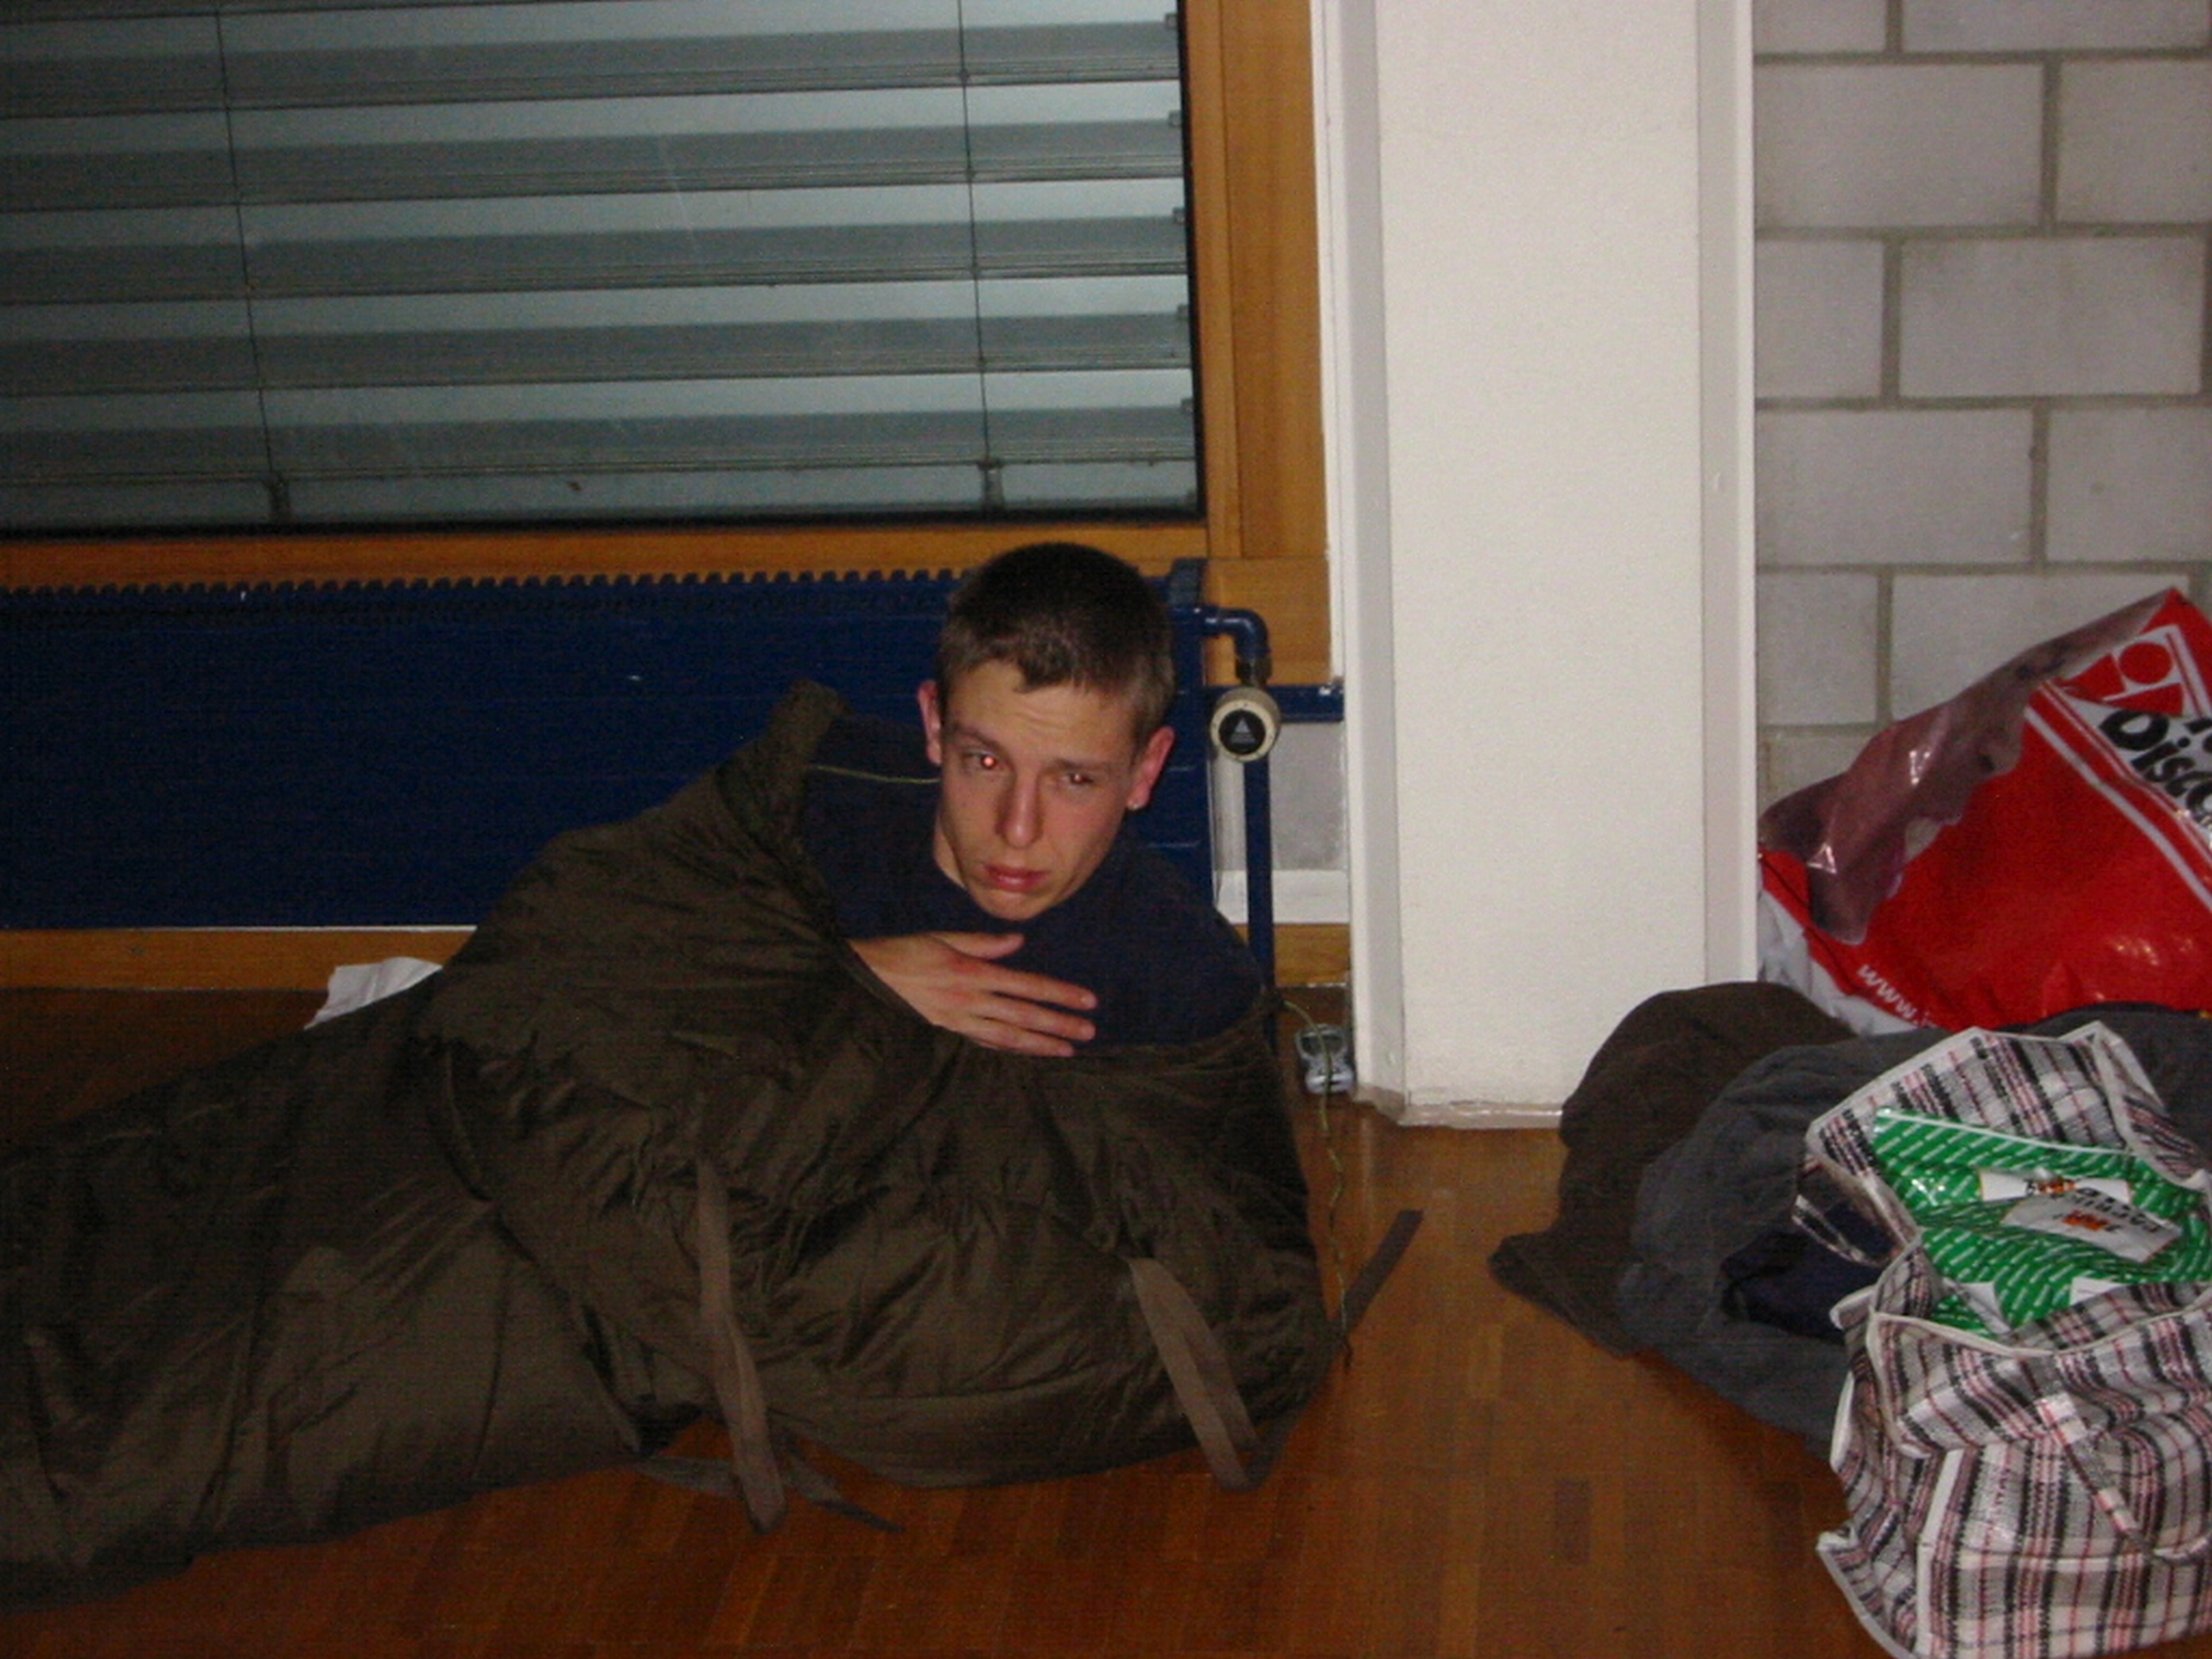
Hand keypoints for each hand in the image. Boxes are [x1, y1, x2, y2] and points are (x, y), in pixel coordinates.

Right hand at [851, 932, 1097, 1055]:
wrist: (859, 981)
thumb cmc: (898, 954)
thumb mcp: (939, 939)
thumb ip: (981, 943)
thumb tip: (1017, 942)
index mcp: (971, 972)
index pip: (1026, 984)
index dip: (1058, 993)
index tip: (1086, 1000)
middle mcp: (969, 1000)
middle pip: (1024, 1014)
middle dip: (1059, 1023)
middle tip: (1089, 1030)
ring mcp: (958, 1022)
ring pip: (1008, 1036)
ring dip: (1040, 1043)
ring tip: (1068, 1049)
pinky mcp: (946, 1034)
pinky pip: (984, 1044)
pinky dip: (1009, 1050)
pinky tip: (1027, 1054)